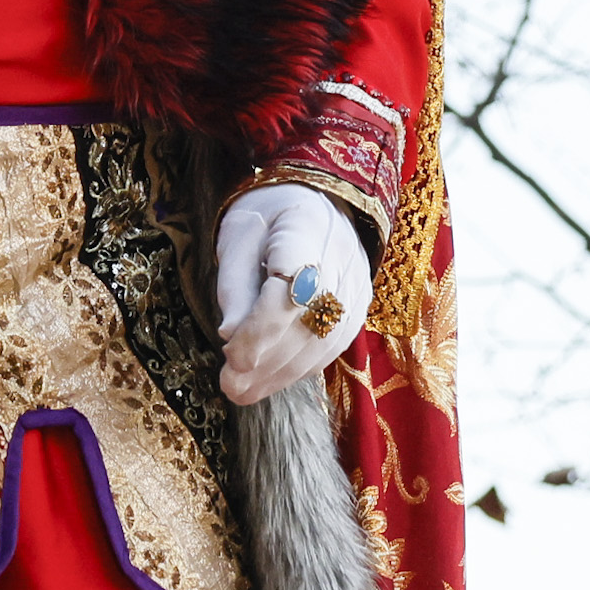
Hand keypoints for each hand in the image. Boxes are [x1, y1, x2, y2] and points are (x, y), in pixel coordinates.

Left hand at [218, 183, 372, 404]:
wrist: (311, 197)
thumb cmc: (264, 215)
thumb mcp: (236, 238)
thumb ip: (235, 284)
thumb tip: (229, 334)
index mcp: (308, 228)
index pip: (290, 291)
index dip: (261, 330)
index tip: (230, 356)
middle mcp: (343, 257)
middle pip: (308, 322)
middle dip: (267, 361)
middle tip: (229, 386)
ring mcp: (358, 282)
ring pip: (324, 340)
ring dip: (282, 373)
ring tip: (243, 391)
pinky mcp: (361, 303)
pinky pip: (334, 343)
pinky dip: (301, 367)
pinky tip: (270, 380)